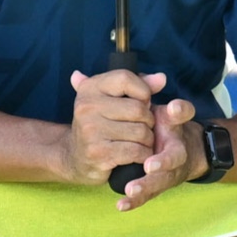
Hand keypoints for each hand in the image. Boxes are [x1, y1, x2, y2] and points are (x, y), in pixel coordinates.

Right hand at [63, 68, 159, 185]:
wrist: (74, 157)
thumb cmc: (101, 124)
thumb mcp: (113, 100)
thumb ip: (138, 86)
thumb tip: (161, 78)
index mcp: (90, 88)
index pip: (125, 78)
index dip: (143, 91)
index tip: (143, 102)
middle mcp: (87, 106)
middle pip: (138, 109)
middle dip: (148, 121)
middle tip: (142, 127)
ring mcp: (90, 130)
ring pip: (141, 132)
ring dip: (147, 140)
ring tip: (139, 142)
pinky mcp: (97, 152)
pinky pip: (136, 151)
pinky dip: (143, 155)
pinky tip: (137, 155)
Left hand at [117, 93, 200, 210]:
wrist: (182, 148)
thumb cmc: (157, 122)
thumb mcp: (145, 101)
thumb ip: (108, 90)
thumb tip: (76, 78)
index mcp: (173, 122)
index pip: (183, 113)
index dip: (180, 110)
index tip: (173, 107)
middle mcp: (174, 145)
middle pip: (174, 154)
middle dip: (161, 161)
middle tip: (149, 165)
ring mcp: (168, 167)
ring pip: (160, 178)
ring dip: (147, 183)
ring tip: (132, 188)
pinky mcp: (158, 183)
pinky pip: (147, 194)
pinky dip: (134, 201)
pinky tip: (121, 205)